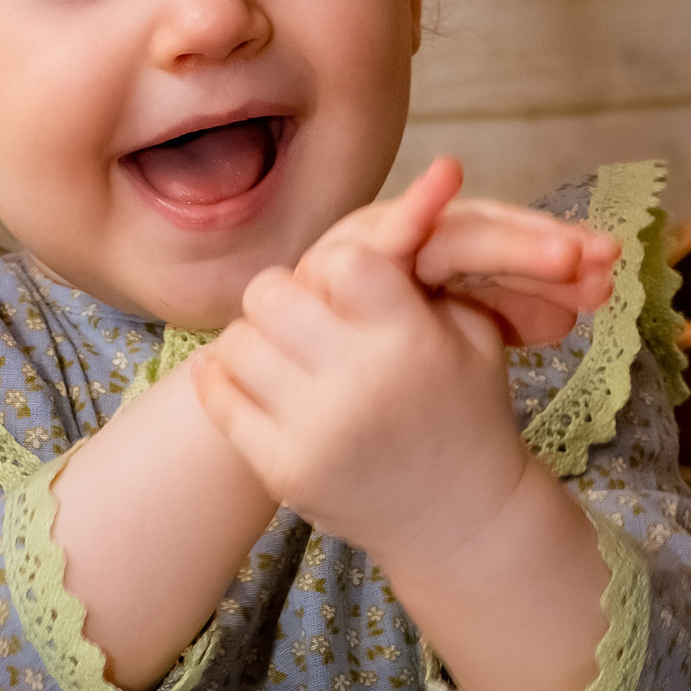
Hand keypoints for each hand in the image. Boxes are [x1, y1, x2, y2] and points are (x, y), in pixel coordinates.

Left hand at [191, 159, 626, 690]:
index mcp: (408, 341)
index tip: (351, 291)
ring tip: (288, 355)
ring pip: (237, 342)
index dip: (339, 269)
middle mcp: (357, 384)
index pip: (339, 262)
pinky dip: (229, 380)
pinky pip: (220, 397)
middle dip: (287, 298)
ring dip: (257, 340)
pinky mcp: (283, 469)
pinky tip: (257, 383)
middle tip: (306, 317)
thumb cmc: (464, 410)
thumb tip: (439, 170)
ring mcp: (314, 430)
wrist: (459, 520)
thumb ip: (436, 258)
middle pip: (271, 293)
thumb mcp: (469, 329)